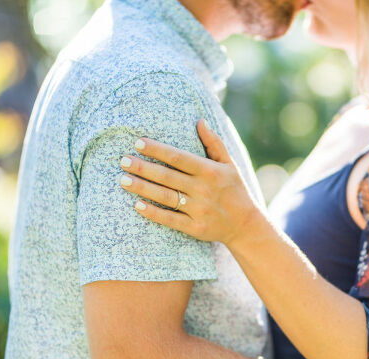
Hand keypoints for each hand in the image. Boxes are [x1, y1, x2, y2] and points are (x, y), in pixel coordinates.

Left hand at [119, 120, 260, 245]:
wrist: (246, 225)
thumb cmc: (235, 190)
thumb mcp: (229, 165)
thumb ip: (214, 143)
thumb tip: (199, 121)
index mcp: (210, 172)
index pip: (178, 157)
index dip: (157, 149)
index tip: (138, 142)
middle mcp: (203, 190)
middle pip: (167, 176)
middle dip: (143, 167)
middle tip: (122, 160)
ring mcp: (199, 210)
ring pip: (165, 197)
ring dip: (142, 188)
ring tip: (123, 180)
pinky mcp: (195, 228)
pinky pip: (170, 219)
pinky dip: (153, 212)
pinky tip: (137, 205)